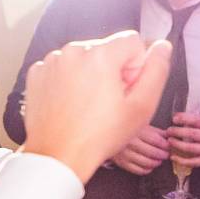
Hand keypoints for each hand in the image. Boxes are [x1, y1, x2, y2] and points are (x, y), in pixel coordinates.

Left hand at [21, 31, 172, 180]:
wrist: (58, 157)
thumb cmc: (100, 136)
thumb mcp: (141, 107)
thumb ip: (157, 71)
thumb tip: (162, 47)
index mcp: (100, 54)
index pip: (132, 41)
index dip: (136, 67)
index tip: (126, 91)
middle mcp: (73, 50)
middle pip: (107, 48)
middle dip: (113, 70)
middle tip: (108, 103)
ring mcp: (52, 61)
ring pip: (84, 57)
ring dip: (90, 75)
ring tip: (87, 106)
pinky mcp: (37, 73)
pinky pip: (63, 67)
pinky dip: (68, 80)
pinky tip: (70, 104)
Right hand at [110, 126, 169, 174]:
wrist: (105, 134)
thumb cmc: (126, 130)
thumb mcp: (140, 126)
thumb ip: (155, 131)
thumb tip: (168, 135)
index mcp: (136, 131)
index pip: (155, 140)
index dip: (164, 145)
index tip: (168, 146)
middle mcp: (130, 143)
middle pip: (151, 152)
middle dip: (162, 155)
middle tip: (166, 155)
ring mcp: (125, 154)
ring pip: (145, 162)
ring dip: (155, 163)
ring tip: (158, 161)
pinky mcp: (122, 162)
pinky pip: (137, 170)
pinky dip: (146, 170)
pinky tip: (150, 167)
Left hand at [167, 111, 199, 169]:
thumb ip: (197, 121)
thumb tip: (177, 117)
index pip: (197, 120)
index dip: (184, 118)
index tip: (174, 119)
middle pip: (192, 134)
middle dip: (177, 132)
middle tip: (168, 131)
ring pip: (190, 148)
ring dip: (177, 144)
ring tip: (169, 141)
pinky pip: (192, 162)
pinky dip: (181, 160)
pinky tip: (173, 156)